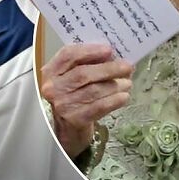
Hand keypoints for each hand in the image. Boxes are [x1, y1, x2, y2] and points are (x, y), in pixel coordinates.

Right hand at [41, 42, 133, 158]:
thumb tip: (111, 56)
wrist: (66, 129)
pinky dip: (113, 101)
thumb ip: (85, 64)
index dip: (89, 50)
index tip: (109, 50)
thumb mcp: (70, 78)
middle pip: (83, 74)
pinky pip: (98, 107)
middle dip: (108, 69)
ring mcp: (63, 105)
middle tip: (127, 67)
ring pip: (93, 91)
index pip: (67, 55)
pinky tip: (124, 97)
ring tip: (128, 83)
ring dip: (114, 85)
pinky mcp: (75, 119)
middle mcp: (53, 88)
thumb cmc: (72, 96)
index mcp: (50, 71)